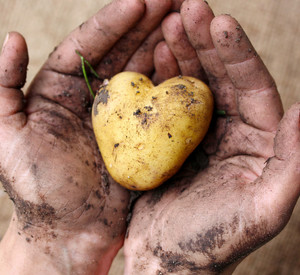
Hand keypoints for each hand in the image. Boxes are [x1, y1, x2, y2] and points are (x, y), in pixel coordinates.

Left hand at [0, 0, 176, 273]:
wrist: (71, 231)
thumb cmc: (37, 189)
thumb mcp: (5, 138)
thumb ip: (2, 88)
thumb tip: (13, 37)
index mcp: (60, 90)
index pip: (88, 45)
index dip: (113, 22)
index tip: (140, 2)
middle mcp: (93, 97)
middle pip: (122, 51)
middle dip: (146, 22)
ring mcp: (121, 115)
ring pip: (143, 70)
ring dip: (163, 44)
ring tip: (185, 19)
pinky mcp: (141, 134)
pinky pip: (158, 102)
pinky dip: (171, 79)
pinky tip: (185, 60)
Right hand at [124, 1, 299, 273]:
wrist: (168, 259)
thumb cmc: (213, 241)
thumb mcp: (263, 210)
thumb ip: (294, 165)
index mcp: (259, 143)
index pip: (253, 87)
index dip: (237, 53)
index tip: (220, 21)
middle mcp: (232, 132)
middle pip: (222, 76)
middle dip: (206, 40)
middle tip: (188, 8)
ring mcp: (200, 132)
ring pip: (194, 82)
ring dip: (183, 52)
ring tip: (169, 24)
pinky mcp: (172, 138)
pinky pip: (169, 100)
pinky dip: (163, 76)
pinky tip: (155, 56)